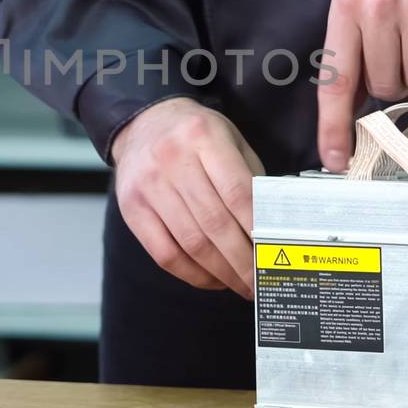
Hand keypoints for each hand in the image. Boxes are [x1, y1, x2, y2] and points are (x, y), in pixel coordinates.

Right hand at [112, 97, 264, 298]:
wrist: (143, 122)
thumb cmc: (195, 135)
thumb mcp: (230, 139)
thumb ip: (251, 176)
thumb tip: (275, 228)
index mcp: (203, 136)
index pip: (237, 192)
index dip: (259, 229)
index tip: (276, 254)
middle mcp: (172, 159)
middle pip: (215, 223)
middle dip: (244, 261)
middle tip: (262, 282)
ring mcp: (147, 185)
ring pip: (191, 243)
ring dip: (222, 272)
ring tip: (242, 285)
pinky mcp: (131, 208)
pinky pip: (164, 253)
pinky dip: (192, 274)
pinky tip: (212, 279)